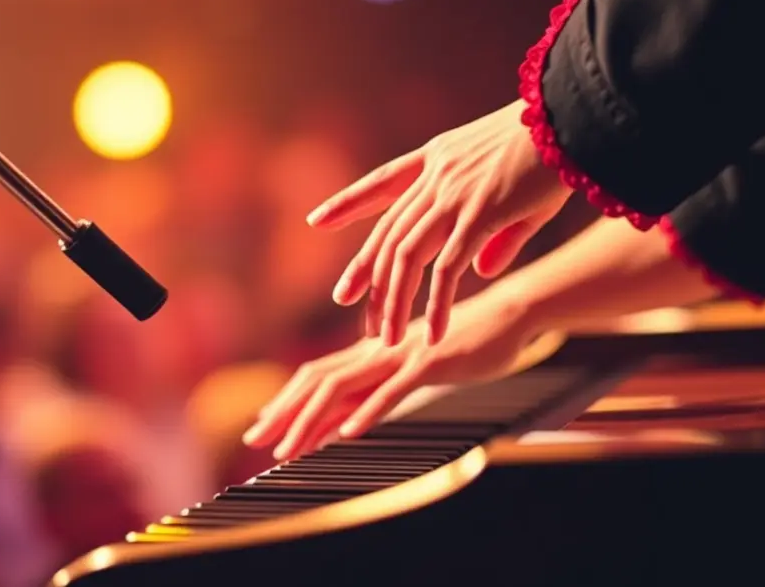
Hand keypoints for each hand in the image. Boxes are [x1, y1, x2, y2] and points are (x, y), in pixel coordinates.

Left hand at [242, 287, 538, 461]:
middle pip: (317, 381)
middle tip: (256, 440)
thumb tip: (361, 407)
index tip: (263, 425)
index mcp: (373, 351)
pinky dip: (369, 412)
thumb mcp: (417, 364)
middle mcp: (378, 351)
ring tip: (290, 451)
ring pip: (343, 389)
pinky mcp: (429, 364)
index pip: (316, 375)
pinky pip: (392, 390)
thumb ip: (387, 381)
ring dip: (312, 422)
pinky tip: (350, 434)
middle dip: (283, 412)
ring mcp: (400, 356)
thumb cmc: (465, 342)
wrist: (509, 314)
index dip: (286, 399)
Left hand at [308, 100, 569, 347]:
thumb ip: (497, 235)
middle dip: (364, 272)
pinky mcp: (479, 214)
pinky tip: (432, 335)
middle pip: (388, 232)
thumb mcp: (518, 193)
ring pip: (406, 257)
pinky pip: (446, 270)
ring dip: (394, 302)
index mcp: (438, 158)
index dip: (349, 202)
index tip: (317, 220)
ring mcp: (454, 194)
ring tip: (385, 339)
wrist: (577, 116)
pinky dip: (436, 306)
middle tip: (347, 304)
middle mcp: (437, 175)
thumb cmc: (557, 148)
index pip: (382, 183)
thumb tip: (480, 272)